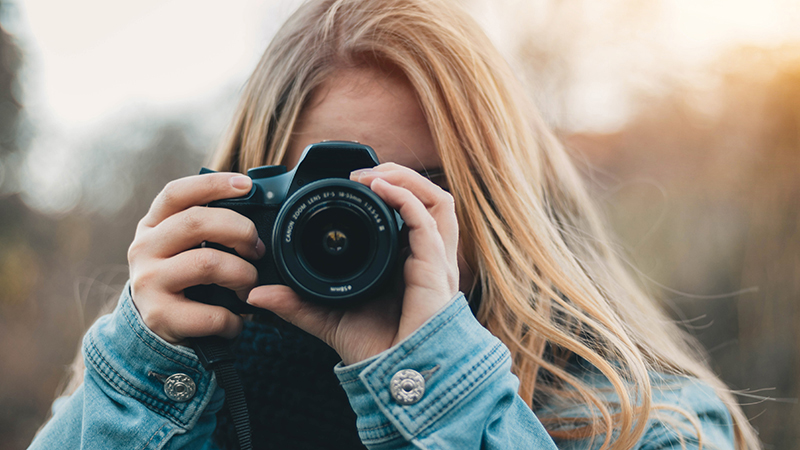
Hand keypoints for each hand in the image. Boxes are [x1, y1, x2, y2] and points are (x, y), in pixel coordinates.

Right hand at [127, 173, 264, 344]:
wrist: (154, 326)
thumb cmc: (183, 276)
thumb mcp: (185, 245)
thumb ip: (209, 223)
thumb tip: (254, 202)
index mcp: (153, 224)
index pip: (177, 193)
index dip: (213, 184)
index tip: (247, 185)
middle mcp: (144, 248)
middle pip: (197, 222)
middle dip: (240, 231)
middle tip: (258, 249)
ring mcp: (148, 282)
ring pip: (208, 264)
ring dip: (243, 275)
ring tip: (249, 286)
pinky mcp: (160, 316)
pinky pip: (212, 313)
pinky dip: (233, 319)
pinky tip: (235, 321)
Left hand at [247, 163, 459, 364]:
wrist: (397, 374)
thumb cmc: (375, 348)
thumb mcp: (326, 317)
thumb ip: (295, 303)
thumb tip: (256, 296)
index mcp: (406, 261)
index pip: (409, 215)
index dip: (389, 192)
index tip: (351, 184)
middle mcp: (425, 256)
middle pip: (428, 198)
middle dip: (399, 176)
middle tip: (362, 173)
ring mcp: (435, 259)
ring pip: (438, 200)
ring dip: (406, 179)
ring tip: (373, 174)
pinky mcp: (436, 266)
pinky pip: (428, 220)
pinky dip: (405, 196)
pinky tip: (380, 188)